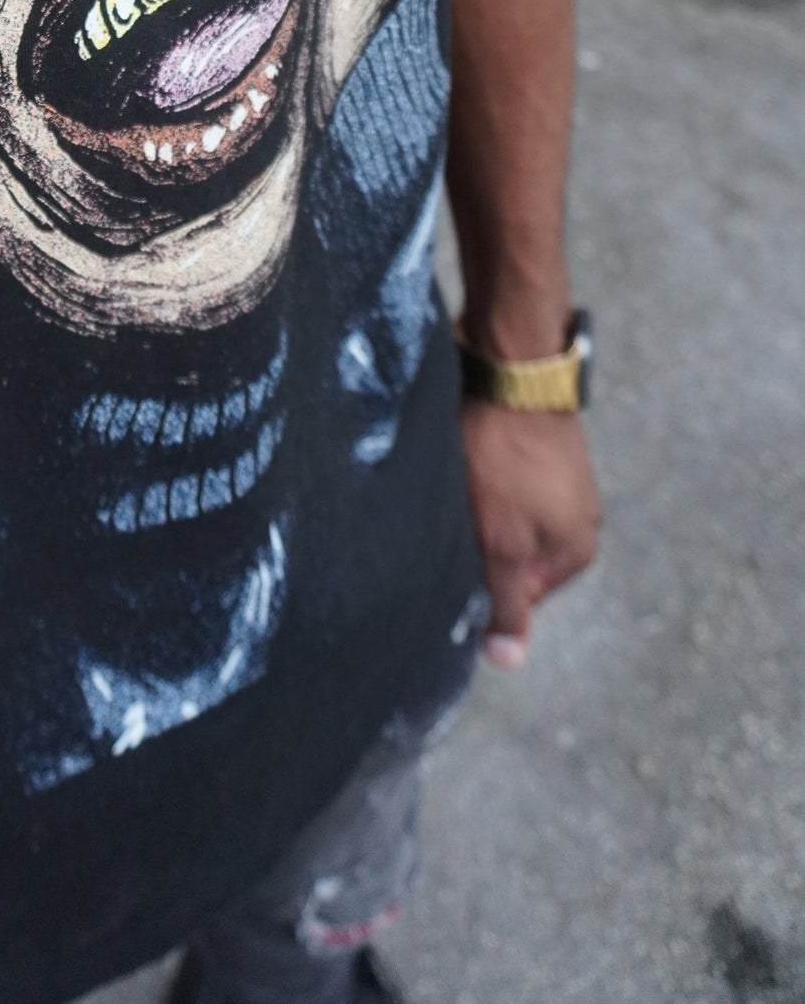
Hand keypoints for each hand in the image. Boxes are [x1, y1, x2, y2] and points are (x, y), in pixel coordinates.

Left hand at [460, 401, 599, 666]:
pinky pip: (506, 479)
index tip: (452, 558)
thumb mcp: (501, 541)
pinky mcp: (540, 447)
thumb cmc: (505, 458)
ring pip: (506, 516)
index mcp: (576, 551)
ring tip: (461, 482)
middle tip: (454, 516)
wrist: (512, 366)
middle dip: (479, 543)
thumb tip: (509, 662)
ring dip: (478, 507)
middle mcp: (578, 519)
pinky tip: (466, 457)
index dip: (479, 583)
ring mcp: (562, 480)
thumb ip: (508, 600)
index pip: (517, 597)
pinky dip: (483, 476)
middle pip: (512, 555)